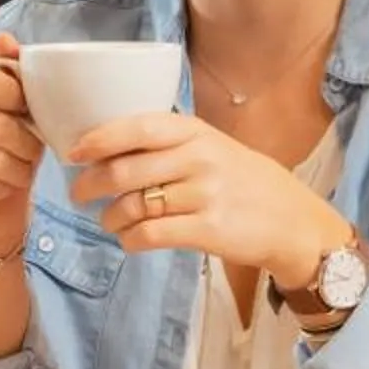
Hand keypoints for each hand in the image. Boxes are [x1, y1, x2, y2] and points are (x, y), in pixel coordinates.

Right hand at [0, 31, 44, 261]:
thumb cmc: (10, 149)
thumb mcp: (20, 109)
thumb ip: (14, 72)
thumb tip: (4, 38)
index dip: (12, 94)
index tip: (27, 108)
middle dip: (27, 143)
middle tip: (34, 150)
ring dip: (20, 169)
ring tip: (21, 170)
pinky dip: (4, 189)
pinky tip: (2, 187)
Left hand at [67, 110, 355, 288]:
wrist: (294, 221)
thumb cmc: (245, 182)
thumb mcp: (213, 148)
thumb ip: (169, 144)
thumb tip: (107, 146)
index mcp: (196, 132)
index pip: (138, 127)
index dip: (99, 139)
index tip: (73, 151)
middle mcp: (200, 159)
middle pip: (125, 171)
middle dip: (90, 185)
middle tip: (79, 194)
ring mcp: (205, 195)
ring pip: (133, 206)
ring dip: (110, 217)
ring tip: (109, 220)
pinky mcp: (208, 230)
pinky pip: (151, 235)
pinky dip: (130, 240)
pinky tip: (130, 240)